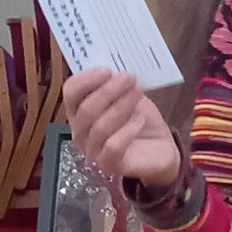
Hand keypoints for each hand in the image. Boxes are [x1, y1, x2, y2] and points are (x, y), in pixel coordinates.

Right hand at [64, 70, 180, 192]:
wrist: (160, 147)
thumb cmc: (138, 119)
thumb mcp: (129, 95)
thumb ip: (119, 83)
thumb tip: (118, 66)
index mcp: (80, 110)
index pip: (71, 93)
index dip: (86, 80)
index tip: (107, 70)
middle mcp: (81, 131)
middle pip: (86, 109)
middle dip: (108, 91)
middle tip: (129, 78)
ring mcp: (93, 151)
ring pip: (100, 127)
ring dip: (121, 106)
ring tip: (138, 94)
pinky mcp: (109, 165)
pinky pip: (113, 146)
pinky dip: (128, 130)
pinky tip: (139, 119)